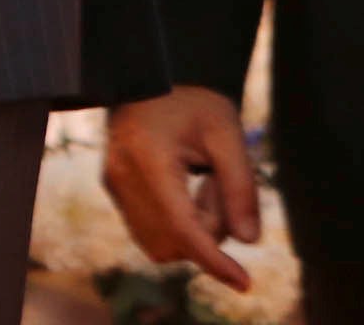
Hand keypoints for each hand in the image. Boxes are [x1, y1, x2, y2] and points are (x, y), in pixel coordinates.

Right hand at [103, 87, 258, 292]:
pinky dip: (178, 227)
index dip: (214, 261)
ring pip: (161, 244)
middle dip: (209, 230)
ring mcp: (113, 186)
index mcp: (148, 158)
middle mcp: (122, 177)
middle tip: (219, 184)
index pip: (182, 227)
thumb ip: (241, 186)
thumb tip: (249, 241)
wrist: (149, 81)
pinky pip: (151, 234)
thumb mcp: (227, 133)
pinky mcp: (114, 192)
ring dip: (193, 232)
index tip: (244, 283)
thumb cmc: (191, 102)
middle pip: (175, 240)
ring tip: (202, 184)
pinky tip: (186, 191)